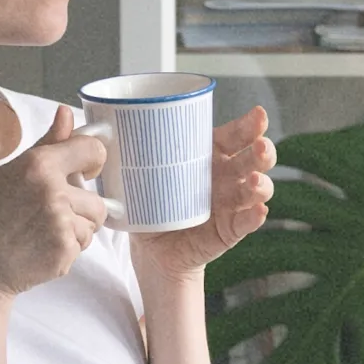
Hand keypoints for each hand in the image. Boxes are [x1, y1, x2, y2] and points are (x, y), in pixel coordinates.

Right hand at [0, 104, 109, 302]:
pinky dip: (67, 250)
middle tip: (49, 218)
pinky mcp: (64, 249)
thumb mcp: (9, 173)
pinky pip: (83, 246)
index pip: (92, 149)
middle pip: (98, 200)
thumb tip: (66, 113)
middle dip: (81, 211)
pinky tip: (40, 249)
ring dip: (76, 232)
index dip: (94, 161)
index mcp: (38, 164)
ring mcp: (60, 221)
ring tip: (43, 234)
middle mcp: (52, 190)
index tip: (86, 171)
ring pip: (92, 225)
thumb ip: (46, 145)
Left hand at [130, 106, 275, 283]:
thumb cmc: (150, 204)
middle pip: (254, 159)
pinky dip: (254, 217)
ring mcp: (232, 204)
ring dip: (260, 184)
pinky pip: (246, 223)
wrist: (151, 248)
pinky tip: (258, 211)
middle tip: (260, 146)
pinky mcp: (230, 230)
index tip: (258, 116)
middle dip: (263, 151)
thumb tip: (100, 128)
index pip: (235, 135)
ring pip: (256, 190)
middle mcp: (227, 176)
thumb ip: (128, 154)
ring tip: (253, 182)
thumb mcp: (140, 175)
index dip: (249, 125)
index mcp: (210, 155)